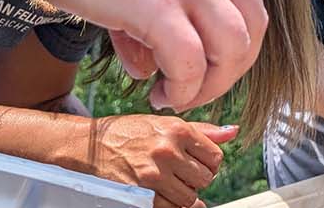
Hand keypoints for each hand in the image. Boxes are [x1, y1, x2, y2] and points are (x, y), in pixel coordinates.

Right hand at [22, 0, 266, 111]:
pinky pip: (190, 63)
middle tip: (195, 87)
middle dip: (231, 68)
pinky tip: (156, 92)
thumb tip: (147, 65)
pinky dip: (182, 89)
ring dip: (211, 85)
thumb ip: (145, 10)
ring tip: (175, 95)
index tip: (199, 62)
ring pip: (234, 48)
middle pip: (252, 26)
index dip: (229, 41)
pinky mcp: (157, 4)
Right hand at [88, 116, 236, 207]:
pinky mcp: (142, 196)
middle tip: (181, 173)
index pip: (216, 156)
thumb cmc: (129, 133)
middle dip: (196, 179)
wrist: (91, 147)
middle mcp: (167, 151)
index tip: (196, 161)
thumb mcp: (164, 123)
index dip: (209, 162)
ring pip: (190, 198)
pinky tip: (161, 193)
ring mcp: (154, 175)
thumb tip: (232, 132)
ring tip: (170, 183)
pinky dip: (170, 205)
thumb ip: (201, 130)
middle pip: (205, 179)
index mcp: (177, 130)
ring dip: (184, 194)